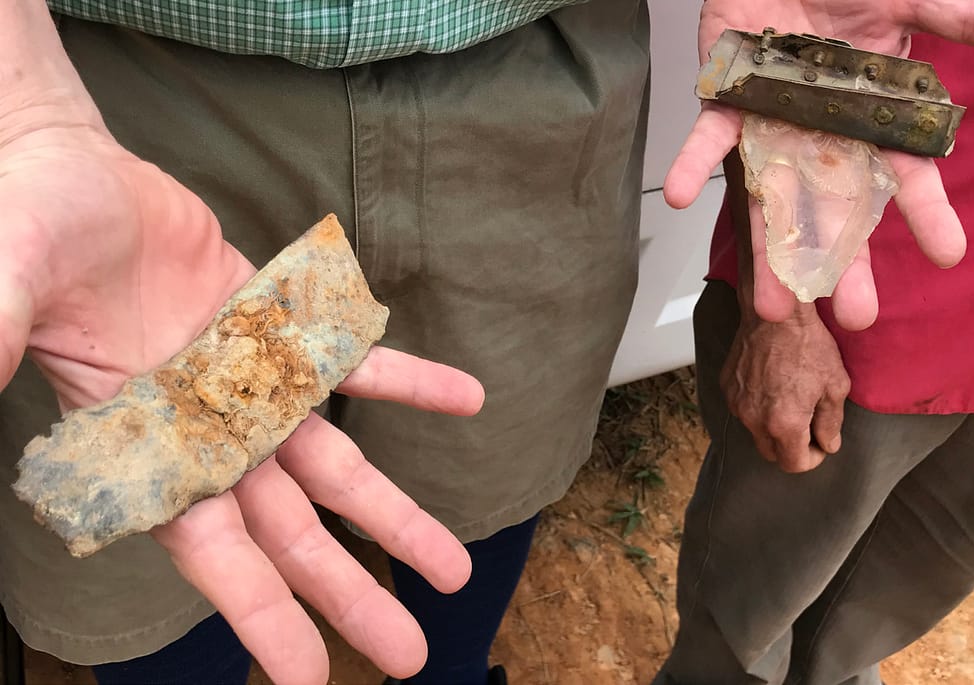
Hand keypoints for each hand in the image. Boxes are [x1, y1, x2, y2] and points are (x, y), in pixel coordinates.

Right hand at [1, 95, 482, 683]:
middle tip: (407, 655)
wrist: (74, 176)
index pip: (214, 553)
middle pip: (294, 532)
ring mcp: (255, 386)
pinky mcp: (283, 329)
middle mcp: (212, 432)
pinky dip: (413, 382)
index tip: (308, 681)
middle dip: (349, 593)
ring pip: (336, 466)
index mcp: (150, 447)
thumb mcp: (6, 280)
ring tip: (452, 569)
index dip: (262, 616)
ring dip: (395, 515)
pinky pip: (360, 362)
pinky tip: (467, 400)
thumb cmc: (30, 227)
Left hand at [665, 0, 973, 329]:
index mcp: (869, 124)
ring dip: (767, 252)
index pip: (902, 178)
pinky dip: (694, 166)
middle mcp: (819, 140)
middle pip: (833, 213)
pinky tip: (681, 196)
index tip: (948, 253)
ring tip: (771, 307)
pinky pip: (707, 141)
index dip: (925, 214)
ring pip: (770, 200)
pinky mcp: (727, 104)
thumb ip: (956, 18)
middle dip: (841, 265)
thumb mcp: (908, 2)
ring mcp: (770, 127)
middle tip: (853, 316)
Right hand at [721, 296, 849, 472]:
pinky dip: (757, 406)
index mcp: (785, 423)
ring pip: (755, 431)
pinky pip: (743, 409)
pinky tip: (771, 383)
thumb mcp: (835, 385)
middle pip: (771, 454)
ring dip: (772, 426)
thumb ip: (831, 422)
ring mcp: (737, 403)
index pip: (794, 465)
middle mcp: (755, 419)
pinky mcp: (727, 387)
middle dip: (790, 447)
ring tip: (788, 399)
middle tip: (807, 426)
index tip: (820, 444)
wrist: (776, 313)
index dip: (812, 459)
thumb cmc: (808, 345)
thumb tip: (828, 443)